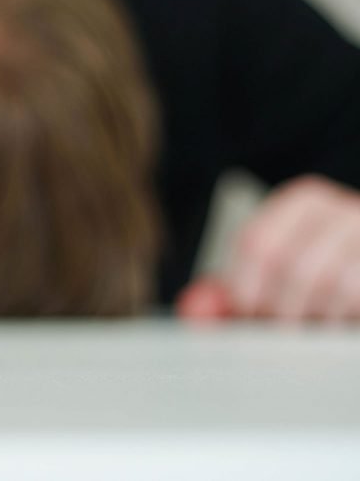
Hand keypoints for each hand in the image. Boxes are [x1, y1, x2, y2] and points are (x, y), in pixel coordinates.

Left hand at [178, 175, 359, 322]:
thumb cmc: (319, 279)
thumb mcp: (273, 278)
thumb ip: (231, 293)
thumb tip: (192, 311)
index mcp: (303, 203)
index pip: (257, 242)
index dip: (245, 289)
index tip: (246, 316)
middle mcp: (342, 210)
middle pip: (291, 264)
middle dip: (278, 311)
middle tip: (278, 333)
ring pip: (329, 285)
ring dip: (314, 320)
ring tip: (312, 329)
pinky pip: (357, 296)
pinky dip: (340, 321)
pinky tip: (337, 323)